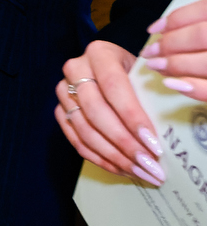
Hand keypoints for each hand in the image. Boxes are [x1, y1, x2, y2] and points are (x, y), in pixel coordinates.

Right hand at [57, 40, 164, 185]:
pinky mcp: (59, 110)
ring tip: (139, 171)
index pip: (114, 88)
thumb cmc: (133, 73)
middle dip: (125, 143)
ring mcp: (63, 91)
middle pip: (96, 112)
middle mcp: (75, 69)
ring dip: (114, 156)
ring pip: (85, 130)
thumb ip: (148, 92)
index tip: (154, 144)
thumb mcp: (142, 72)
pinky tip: (121, 168)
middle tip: (149, 165)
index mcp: (99, 54)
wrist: (109, 69)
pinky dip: (100, 159)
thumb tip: (165, 130)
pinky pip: (76, 140)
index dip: (134, 118)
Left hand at [141, 0, 206, 97]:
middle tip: (150, 52)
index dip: (176, 18)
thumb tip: (166, 29)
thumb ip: (204, 23)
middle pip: (203, 36)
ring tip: (157, 66)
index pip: (205, 9)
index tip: (155, 28)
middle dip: (172, 43)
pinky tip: (174, 84)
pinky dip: (194, 88)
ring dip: (177, 64)